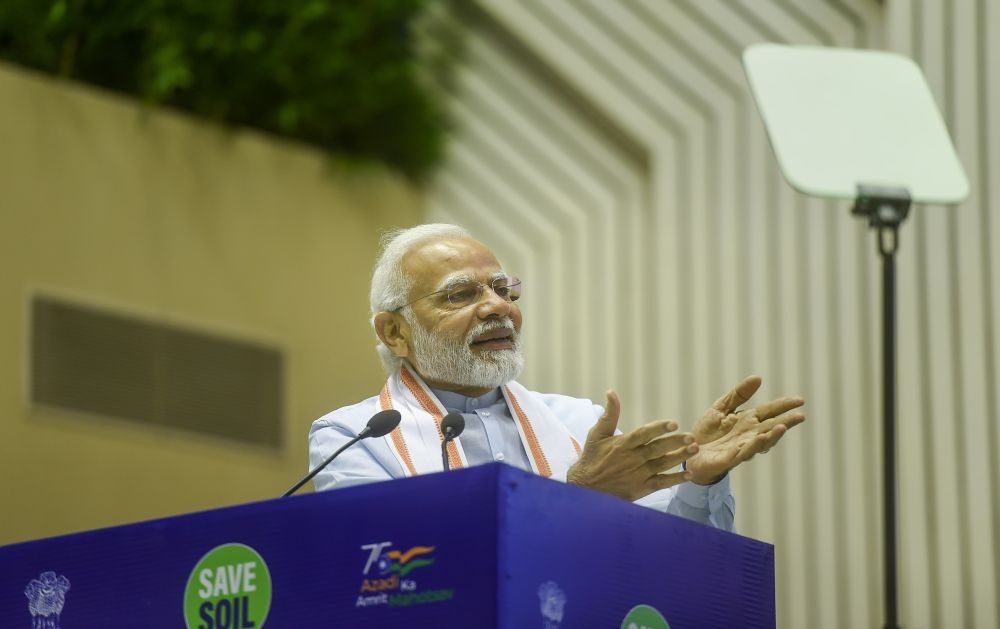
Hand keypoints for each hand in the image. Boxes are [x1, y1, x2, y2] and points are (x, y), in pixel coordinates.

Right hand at [567, 390, 698, 500]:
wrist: (586, 488)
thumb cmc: (592, 458)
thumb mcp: (597, 434)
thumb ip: (609, 414)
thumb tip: (611, 392)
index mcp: (623, 444)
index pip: (643, 434)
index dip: (659, 428)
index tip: (673, 423)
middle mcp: (632, 459)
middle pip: (657, 449)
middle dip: (675, 442)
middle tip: (691, 437)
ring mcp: (638, 474)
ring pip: (662, 465)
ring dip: (679, 457)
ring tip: (695, 449)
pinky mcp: (641, 488)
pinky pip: (661, 483)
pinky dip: (675, 479)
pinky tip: (689, 475)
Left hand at [685, 376, 804, 484]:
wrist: (689, 451)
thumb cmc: (708, 431)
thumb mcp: (721, 407)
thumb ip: (739, 394)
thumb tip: (758, 377)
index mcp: (747, 421)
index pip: (770, 411)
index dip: (784, 406)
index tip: (800, 400)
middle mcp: (748, 435)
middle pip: (771, 428)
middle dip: (786, 422)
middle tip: (800, 416)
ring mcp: (740, 448)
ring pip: (761, 443)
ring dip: (772, 436)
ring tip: (782, 427)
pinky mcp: (728, 459)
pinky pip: (742, 453)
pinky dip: (752, 447)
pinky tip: (759, 439)